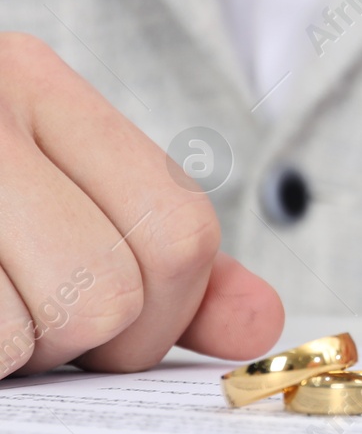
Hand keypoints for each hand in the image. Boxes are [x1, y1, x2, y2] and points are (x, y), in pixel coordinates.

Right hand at [0, 34, 283, 377]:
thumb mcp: (53, 190)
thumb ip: (157, 249)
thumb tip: (264, 323)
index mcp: (37, 83)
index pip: (180, 229)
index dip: (168, 314)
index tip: (117, 329)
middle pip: (114, 292)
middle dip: (81, 339)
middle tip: (27, 318)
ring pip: (39, 326)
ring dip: (12, 349)